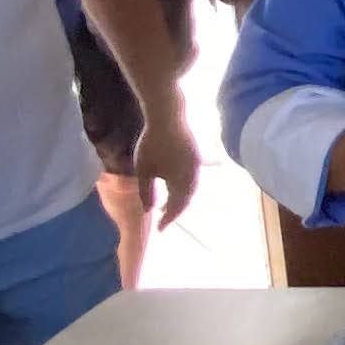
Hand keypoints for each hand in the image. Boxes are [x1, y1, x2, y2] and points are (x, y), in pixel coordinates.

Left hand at [128, 99, 199, 234]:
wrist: (167, 115)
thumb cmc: (152, 143)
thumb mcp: (144, 170)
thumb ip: (146, 192)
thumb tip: (149, 210)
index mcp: (182, 182)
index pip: (177, 207)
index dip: (168, 219)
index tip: (160, 229)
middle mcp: (193, 176)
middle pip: (186, 199)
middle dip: (175, 209)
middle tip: (161, 215)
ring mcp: (196, 165)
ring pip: (191, 187)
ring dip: (181, 196)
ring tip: (168, 201)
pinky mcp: (196, 154)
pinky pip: (195, 172)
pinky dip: (189, 180)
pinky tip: (201, 172)